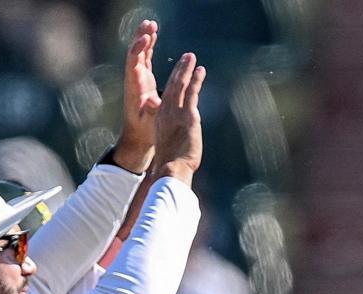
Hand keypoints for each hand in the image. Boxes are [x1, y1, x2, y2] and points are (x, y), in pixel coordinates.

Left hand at [115, 20, 160, 171]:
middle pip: (134, 53)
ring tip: (151, 24)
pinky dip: (148, 46)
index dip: (139, 49)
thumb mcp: (148, 123)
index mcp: (134, 86)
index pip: (133, 62)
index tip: (147, 38)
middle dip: (140, 38)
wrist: (137, 137)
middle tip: (149, 24)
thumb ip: (150, 111)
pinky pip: (144, 58)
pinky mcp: (143, 80)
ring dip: (144, 39)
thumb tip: (152, 100)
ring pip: (139, 53)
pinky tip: (153, 36)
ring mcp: (138, 78)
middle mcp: (134, 79)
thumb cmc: (143, 131)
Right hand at [152, 52, 206, 183]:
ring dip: (186, 69)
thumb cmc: (171, 163)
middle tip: (186, 57)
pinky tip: (200, 70)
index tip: (178, 74)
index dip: (172, 83)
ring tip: (191, 57)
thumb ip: (175, 137)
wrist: (171, 168)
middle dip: (179, 70)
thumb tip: (182, 141)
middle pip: (172, 86)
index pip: (167, 96)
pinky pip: (191, 92)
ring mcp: (176, 113)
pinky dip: (196, 79)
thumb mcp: (169, 147)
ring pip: (180, 84)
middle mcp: (166, 113)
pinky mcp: (188, 115)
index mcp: (161, 120)